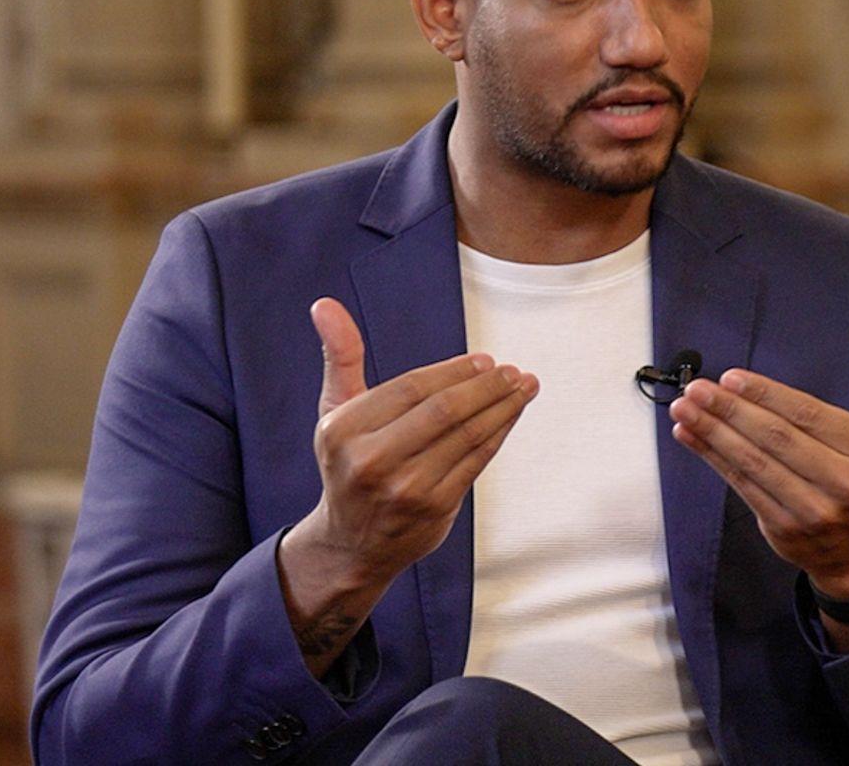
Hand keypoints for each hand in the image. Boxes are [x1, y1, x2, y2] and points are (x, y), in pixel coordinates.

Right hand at [277, 297, 537, 674]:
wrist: (351, 544)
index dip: (454, 371)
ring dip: (504, 407)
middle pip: (443, 411)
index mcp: (343, 431)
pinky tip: (512, 415)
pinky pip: (477, 461)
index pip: (411, 388)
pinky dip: (500, 434)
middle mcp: (371, 461)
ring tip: (525, 386)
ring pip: (467, 436)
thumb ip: (340, 356)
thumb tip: (324, 304)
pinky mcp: (433, 508)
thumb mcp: (335, 410)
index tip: (484, 359)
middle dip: (487, 386)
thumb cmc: (349, 463)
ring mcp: (404, 488)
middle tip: (512, 372)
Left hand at [667, 355, 848, 601]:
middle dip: (731, 410)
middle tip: (696, 388)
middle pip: (777, 438)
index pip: (809, 415)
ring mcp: (814, 510)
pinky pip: (741, 486)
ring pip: (754, 463)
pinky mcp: (785, 529)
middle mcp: (846, 484)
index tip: (730, 378)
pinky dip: (712, 457)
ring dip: (713, 432)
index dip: (767, 395)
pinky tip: (690, 434)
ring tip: (684, 407)